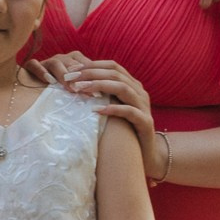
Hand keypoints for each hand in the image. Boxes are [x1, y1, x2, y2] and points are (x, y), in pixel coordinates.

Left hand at [41, 50, 162, 180]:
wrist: (147, 154)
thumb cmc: (124, 130)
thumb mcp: (113, 108)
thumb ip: (102, 95)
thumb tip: (76, 83)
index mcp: (132, 85)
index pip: (113, 66)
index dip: (92, 65)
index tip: (72, 69)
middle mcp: (139, 92)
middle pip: (115, 74)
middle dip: (91, 73)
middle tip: (72, 78)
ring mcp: (144, 106)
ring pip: (123, 88)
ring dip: (99, 86)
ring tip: (81, 89)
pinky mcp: (145, 123)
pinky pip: (130, 112)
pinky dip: (113, 108)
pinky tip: (97, 110)